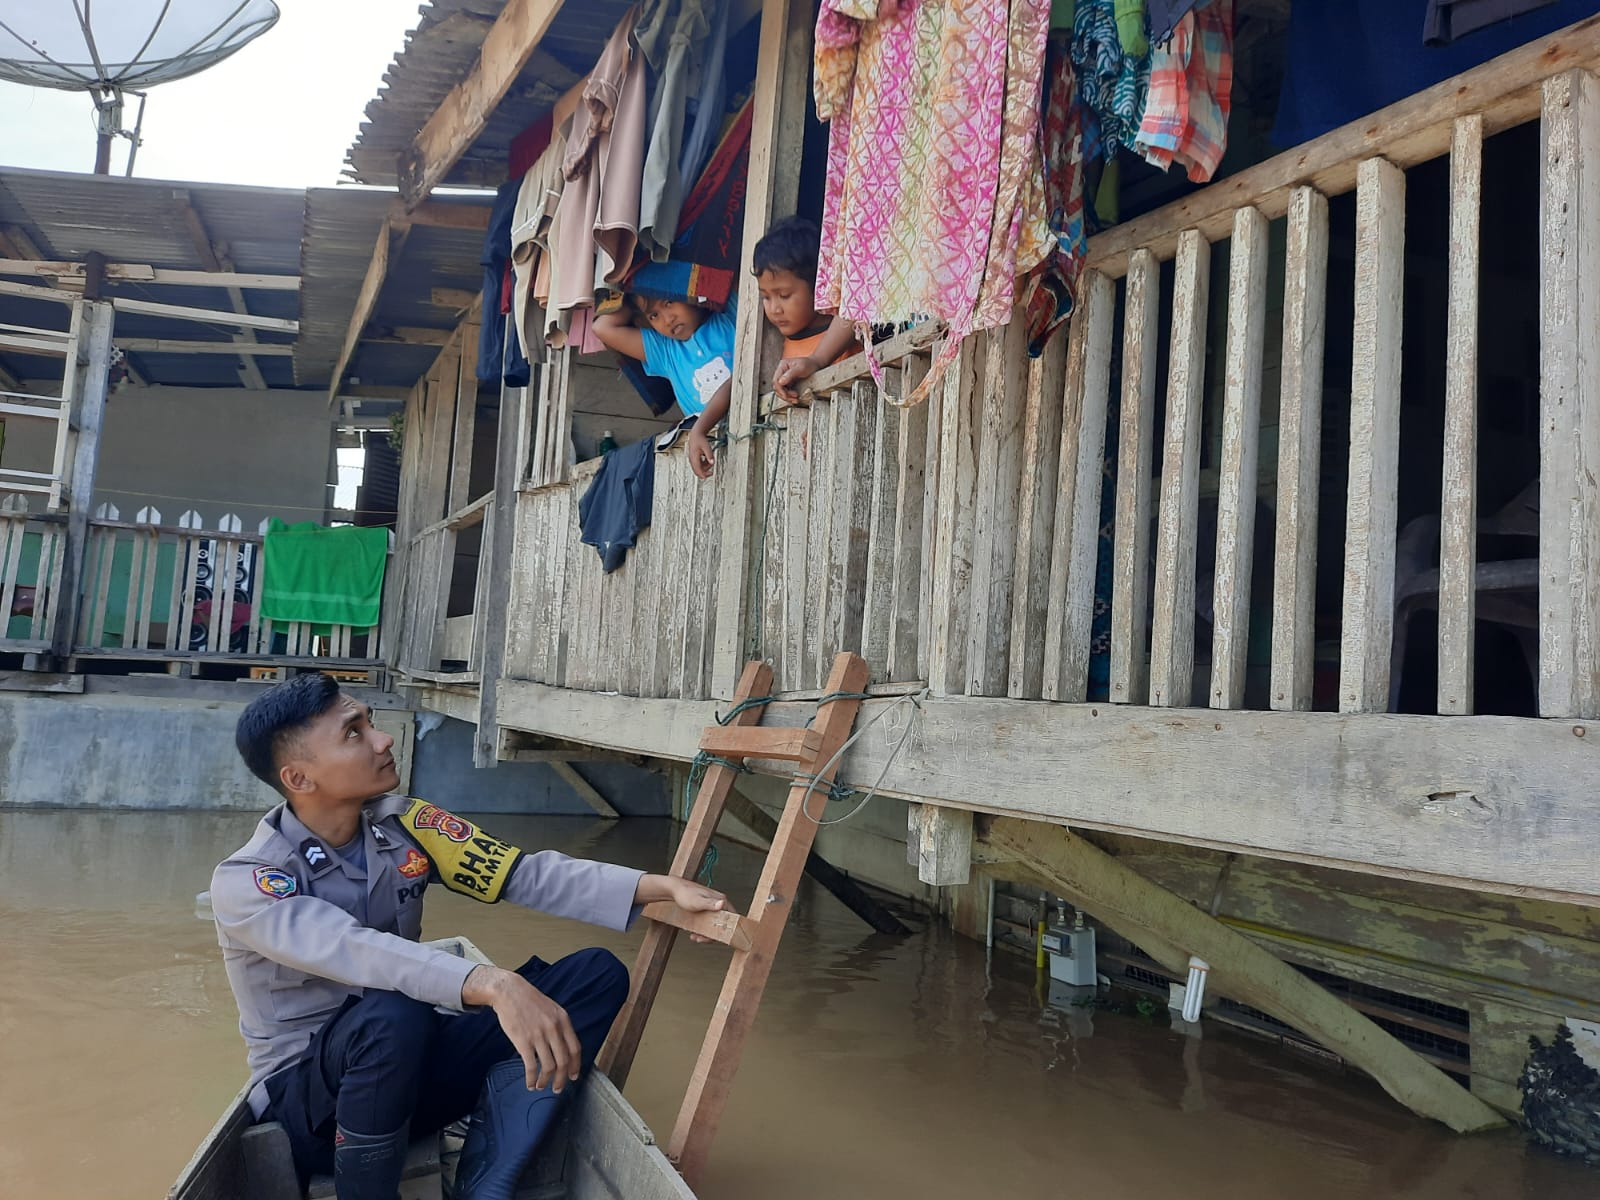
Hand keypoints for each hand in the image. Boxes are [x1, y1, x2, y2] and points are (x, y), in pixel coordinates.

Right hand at [463, 966, 581, 1092]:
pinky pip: (531, 1066)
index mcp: (563, 1020)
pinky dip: (531, 1078)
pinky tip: (529, 1083)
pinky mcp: (523, 1042)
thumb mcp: (552, 1009)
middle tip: (557, 1088)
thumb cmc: (530, 1001)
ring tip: (541, 1086)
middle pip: (563, 1061)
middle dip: (561, 1079)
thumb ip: (560, 1026)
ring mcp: (539, 1036)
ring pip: (548, 1066)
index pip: (575, 1049)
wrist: (509, 992)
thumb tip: (564, 1047)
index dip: (575, 1066)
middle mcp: (553, 1029)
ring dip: (545, 1081)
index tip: (574, 1076)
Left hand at [635, 873, 727, 942]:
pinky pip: (708, 922)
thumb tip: (722, 904)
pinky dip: (702, 930)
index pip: (732, 918)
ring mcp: (712, 906)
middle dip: (713, 934)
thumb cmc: (685, 894)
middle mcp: (719, 903)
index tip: (715, 937)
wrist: (673, 890)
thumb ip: (710, 903)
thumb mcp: (697, 901)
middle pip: (722, 923)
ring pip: (714, 924)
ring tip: (695, 937)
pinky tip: (693, 933)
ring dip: (706, 933)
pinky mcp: (705, 910)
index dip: (726, 929)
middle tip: (701, 938)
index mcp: (721, 900)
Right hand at [687, 428, 715, 478]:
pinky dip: (704, 464)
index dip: (702, 474)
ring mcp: (692, 459)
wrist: (696, 435)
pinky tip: (707, 459)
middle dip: (704, 473)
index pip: (697, 469)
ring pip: (698, 468)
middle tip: (711, 473)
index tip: (708, 476)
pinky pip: (699, 464)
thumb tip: (712, 463)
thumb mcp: (707, 447)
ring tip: (710, 460)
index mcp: (694, 457)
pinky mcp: (694, 458)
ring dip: (705, 467)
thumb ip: (709, 455)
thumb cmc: (700, 440)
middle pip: (697, 471)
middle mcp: (692, 459)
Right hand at [772, 355, 820, 401]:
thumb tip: (780, 382)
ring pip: (780, 391)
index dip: (780, 389)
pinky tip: (795, 398)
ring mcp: (784, 378)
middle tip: (794, 398)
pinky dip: (789, 396)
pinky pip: (785, 391)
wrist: (815, 365)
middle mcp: (781, 372)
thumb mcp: (801, 368)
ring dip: (787, 397)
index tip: (786, 395)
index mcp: (782, 366)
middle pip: (777, 386)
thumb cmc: (809, 364)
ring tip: (796, 400)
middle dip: (784, 394)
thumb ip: (790, 374)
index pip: (776, 380)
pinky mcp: (788, 383)